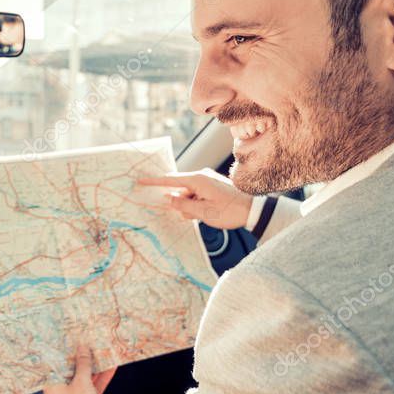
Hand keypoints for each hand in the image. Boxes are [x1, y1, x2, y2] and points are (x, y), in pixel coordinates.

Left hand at [42, 345, 115, 393]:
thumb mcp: (81, 383)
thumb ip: (83, 365)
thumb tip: (82, 347)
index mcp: (53, 382)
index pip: (59, 361)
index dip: (67, 349)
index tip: (75, 338)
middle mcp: (60, 389)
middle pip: (73, 369)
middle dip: (84, 357)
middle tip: (93, 341)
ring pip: (85, 378)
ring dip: (95, 367)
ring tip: (106, 351)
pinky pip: (92, 388)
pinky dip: (100, 379)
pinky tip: (112, 368)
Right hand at [138, 168, 252, 228]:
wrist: (254, 210)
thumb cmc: (230, 211)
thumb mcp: (204, 212)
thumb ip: (183, 206)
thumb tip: (169, 199)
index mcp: (198, 180)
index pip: (170, 180)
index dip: (154, 182)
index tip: (140, 181)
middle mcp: (201, 177)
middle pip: (180, 190)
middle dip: (181, 203)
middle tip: (192, 214)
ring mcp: (207, 182)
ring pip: (188, 195)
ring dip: (190, 207)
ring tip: (204, 216)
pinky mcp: (212, 187)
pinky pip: (197, 196)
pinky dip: (197, 205)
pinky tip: (206, 213)